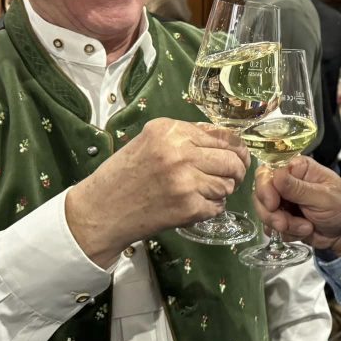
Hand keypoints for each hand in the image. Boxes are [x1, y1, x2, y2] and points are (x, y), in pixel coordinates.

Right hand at [66, 118, 250, 266]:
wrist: (100, 210)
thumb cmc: (125, 174)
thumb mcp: (150, 141)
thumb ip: (185, 136)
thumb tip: (225, 140)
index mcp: (171, 131)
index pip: (223, 136)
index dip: (237, 148)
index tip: (240, 155)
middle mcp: (181, 153)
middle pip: (232, 160)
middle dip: (237, 170)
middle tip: (233, 176)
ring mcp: (186, 181)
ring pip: (228, 184)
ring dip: (223, 190)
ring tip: (205, 191)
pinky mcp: (188, 208)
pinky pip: (218, 206)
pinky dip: (212, 207)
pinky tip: (196, 205)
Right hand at [254, 157, 340, 257]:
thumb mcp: (324, 198)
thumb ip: (299, 189)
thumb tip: (276, 175)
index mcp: (299, 168)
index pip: (269, 171)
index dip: (266, 188)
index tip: (273, 205)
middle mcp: (287, 182)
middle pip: (261, 192)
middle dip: (271, 213)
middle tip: (285, 224)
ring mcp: (283, 201)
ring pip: (263, 212)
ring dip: (282, 225)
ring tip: (306, 228)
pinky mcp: (282, 218)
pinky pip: (271, 227)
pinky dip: (286, 233)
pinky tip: (304, 232)